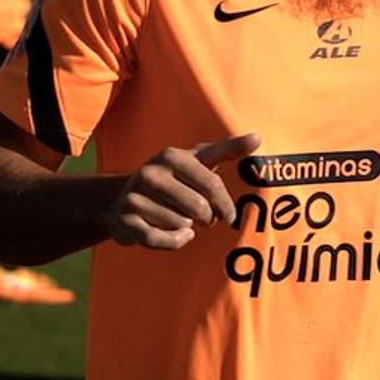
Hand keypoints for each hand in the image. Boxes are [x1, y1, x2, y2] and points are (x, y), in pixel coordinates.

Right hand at [105, 134, 259, 249]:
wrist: (121, 199)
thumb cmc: (173, 179)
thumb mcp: (197, 161)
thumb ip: (227, 150)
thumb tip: (258, 137)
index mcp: (172, 156)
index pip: (212, 185)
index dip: (225, 205)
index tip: (229, 215)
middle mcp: (150, 174)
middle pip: (199, 208)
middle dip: (207, 218)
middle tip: (204, 217)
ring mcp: (134, 197)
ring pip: (181, 224)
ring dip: (188, 227)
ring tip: (181, 219)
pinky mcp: (125, 222)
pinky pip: (160, 240)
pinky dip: (175, 241)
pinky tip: (180, 234)